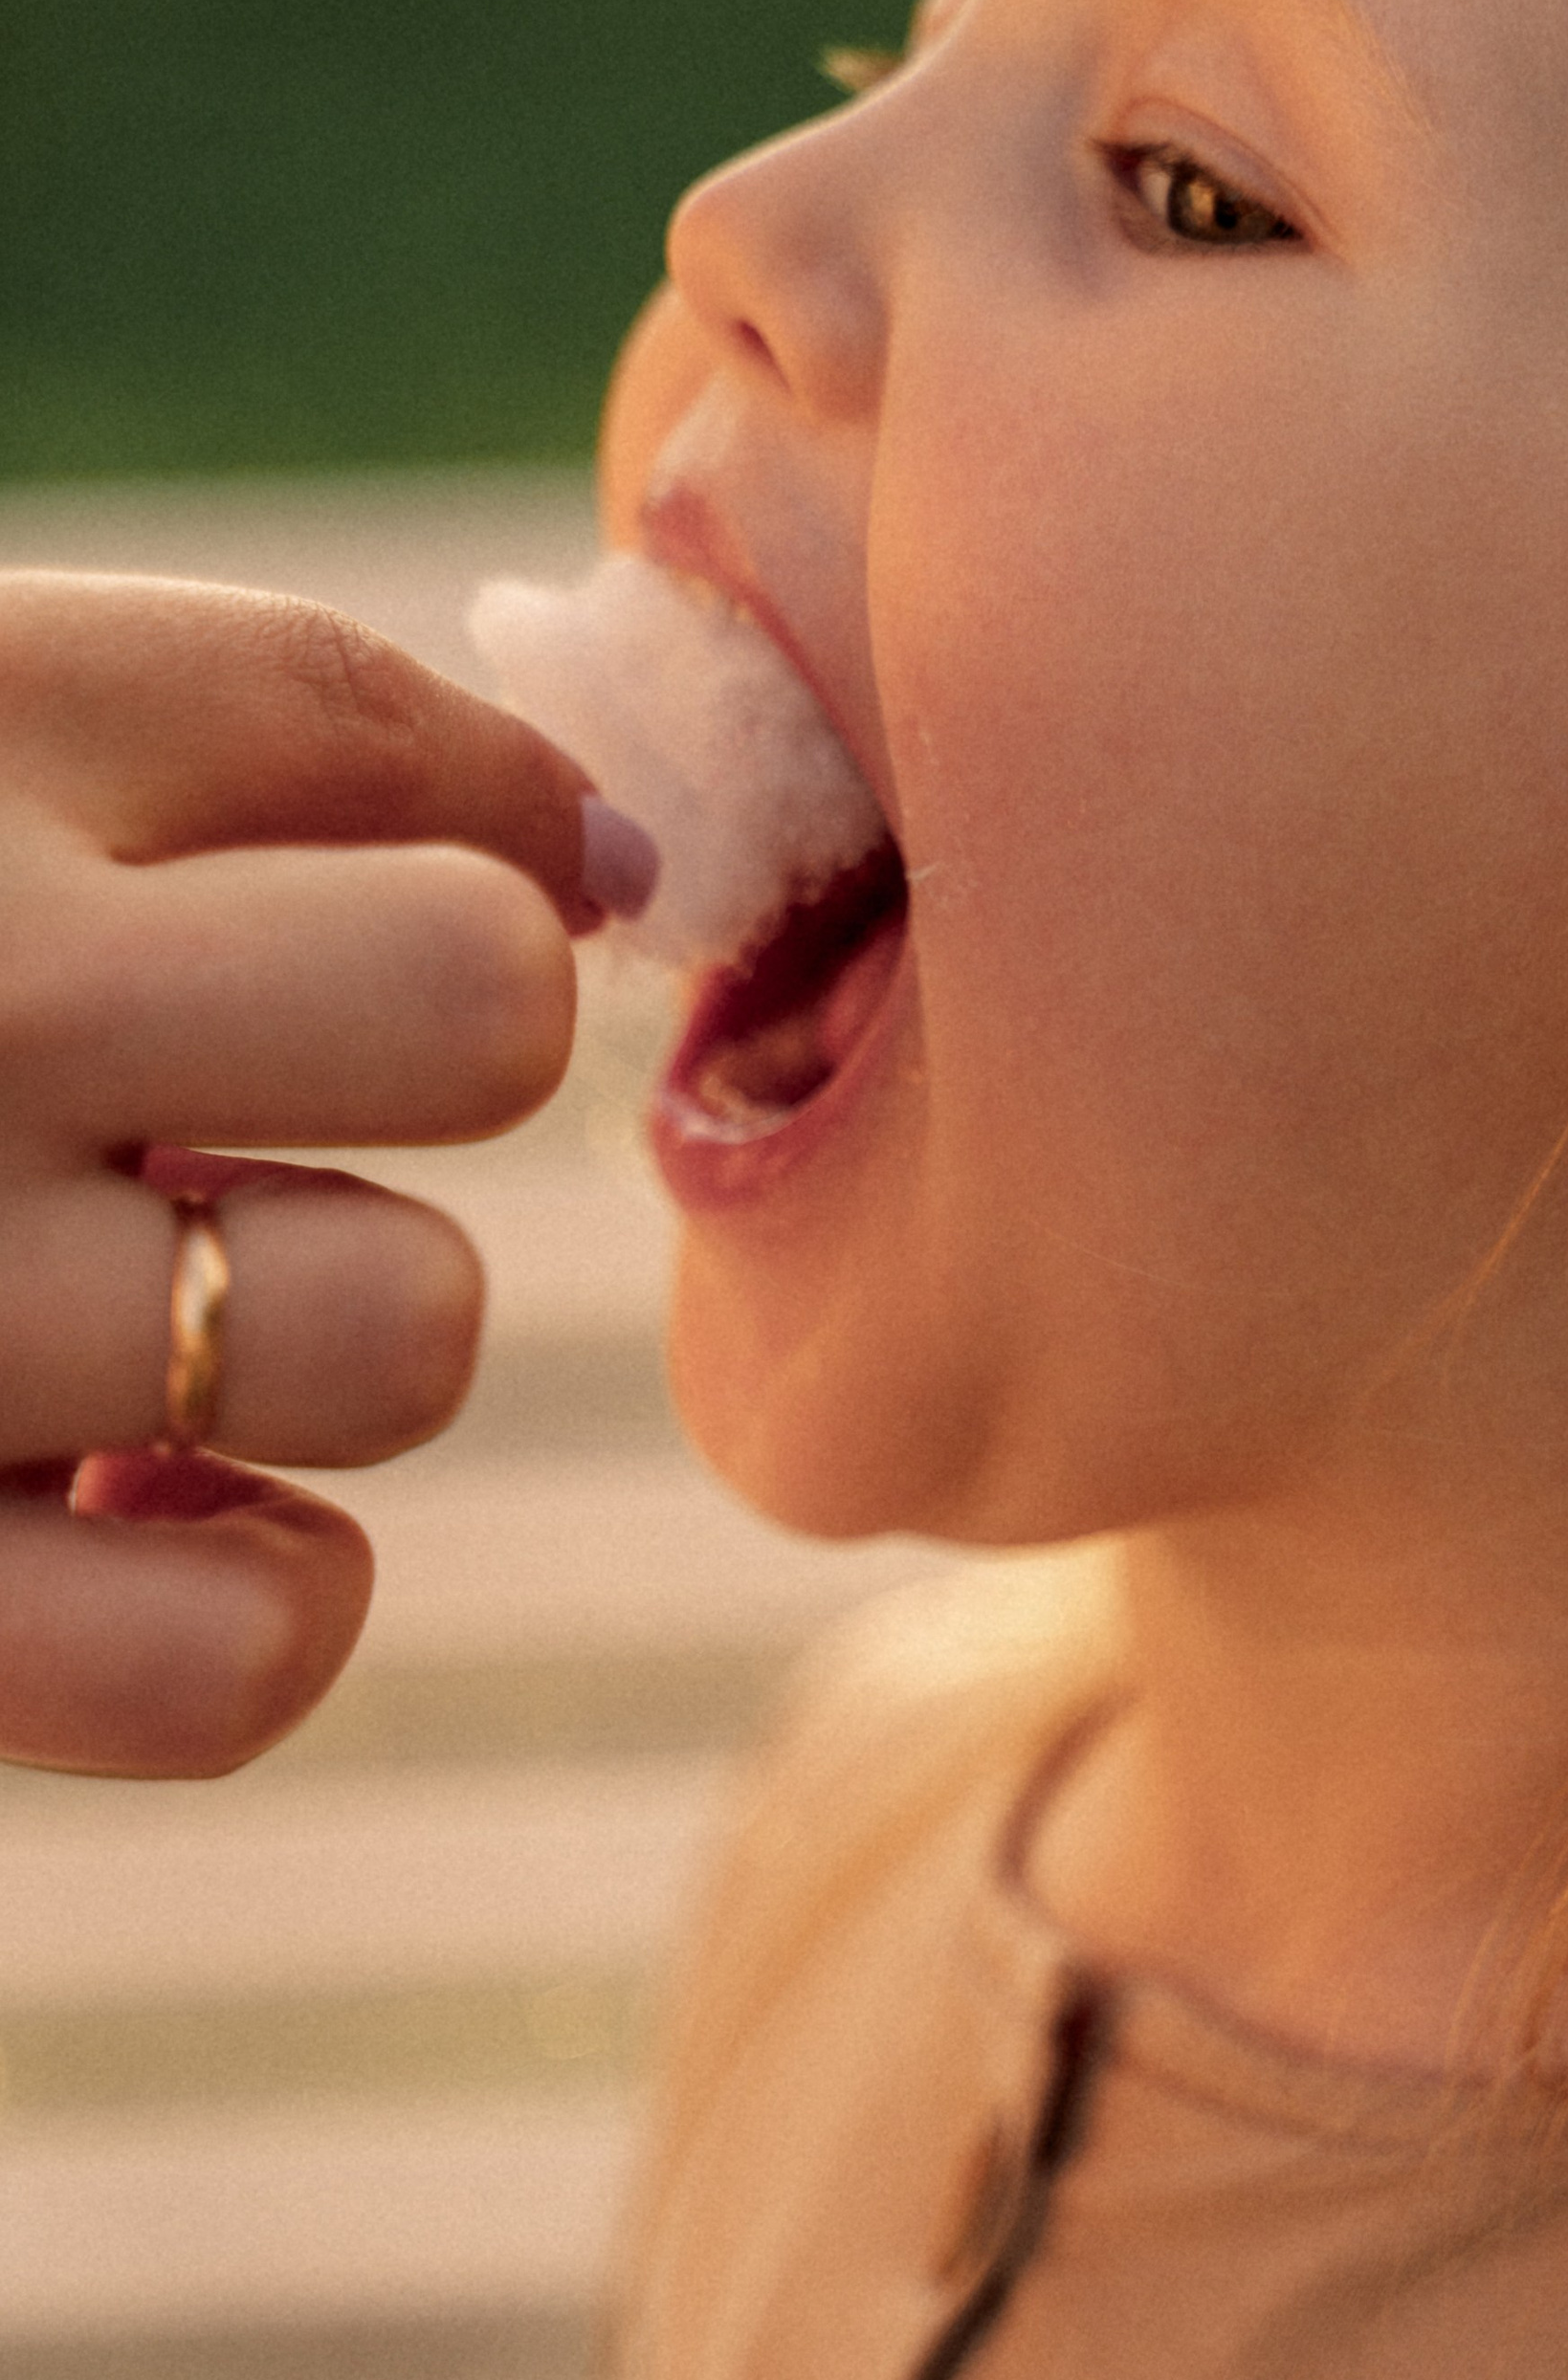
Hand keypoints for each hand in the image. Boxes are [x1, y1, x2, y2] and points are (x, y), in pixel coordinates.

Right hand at [0, 571, 591, 1776]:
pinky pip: (246, 1648)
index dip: (483, 829)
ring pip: (397, 1325)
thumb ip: (218, 741)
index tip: (454, 887)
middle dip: (429, 1043)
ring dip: (335, 1327)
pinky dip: (262, 1603)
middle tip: (269, 1090)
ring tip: (159, 1311)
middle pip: (464, 999)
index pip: (361, 732)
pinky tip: (148, 1528)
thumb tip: (607, 850)